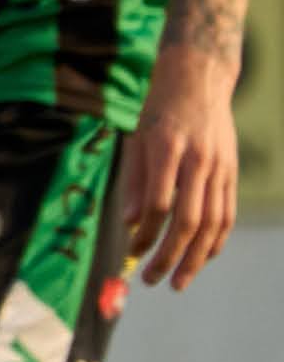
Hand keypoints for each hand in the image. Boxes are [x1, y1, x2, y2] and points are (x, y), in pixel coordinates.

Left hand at [117, 40, 242, 291]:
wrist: (198, 80)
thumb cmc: (158, 110)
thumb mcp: (136, 139)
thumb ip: (133, 181)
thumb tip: (130, 223)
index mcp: (167, 149)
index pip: (158, 204)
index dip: (145, 232)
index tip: (130, 251)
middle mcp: (198, 161)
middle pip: (188, 220)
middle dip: (169, 255)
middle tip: (151, 279)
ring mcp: (220, 168)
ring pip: (213, 223)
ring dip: (196, 257)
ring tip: (178, 281)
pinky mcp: (232, 172)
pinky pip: (227, 214)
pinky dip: (216, 240)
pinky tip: (202, 258)